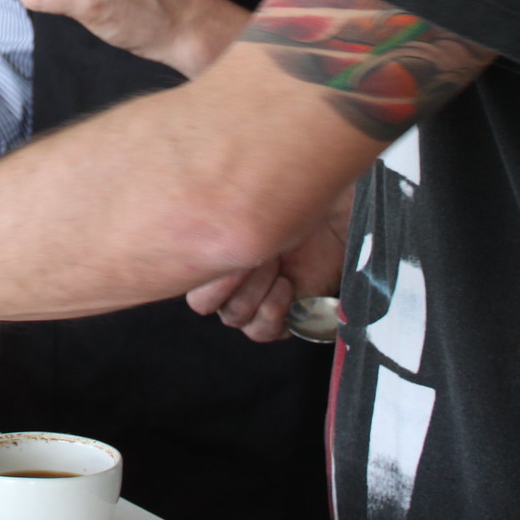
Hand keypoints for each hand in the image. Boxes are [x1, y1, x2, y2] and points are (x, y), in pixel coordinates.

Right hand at [185, 185, 351, 341]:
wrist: (338, 202)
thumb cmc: (296, 188)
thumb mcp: (255, 192)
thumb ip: (221, 206)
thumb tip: (188, 205)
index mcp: (213, 244)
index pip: (180, 272)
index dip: (199, 267)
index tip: (224, 244)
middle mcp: (231, 273)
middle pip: (203, 302)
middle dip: (228, 280)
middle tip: (254, 255)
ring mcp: (258, 295)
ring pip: (233, 316)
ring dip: (252, 293)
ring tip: (275, 265)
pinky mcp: (286, 313)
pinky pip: (262, 330)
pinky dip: (272, 312)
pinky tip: (287, 285)